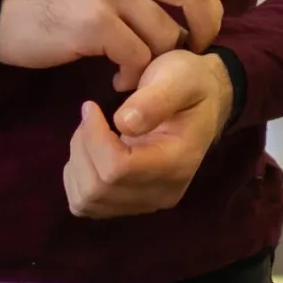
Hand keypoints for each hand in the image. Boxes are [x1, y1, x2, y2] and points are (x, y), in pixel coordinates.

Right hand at [0, 0, 221, 90]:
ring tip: (131, 73)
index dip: (206, 12)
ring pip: (165, 35)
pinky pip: (136, 57)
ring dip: (154, 64)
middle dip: (202, 32)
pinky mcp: (92, 22)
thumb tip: (190, 5)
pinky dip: (131, 76)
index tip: (198, 37)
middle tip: (189, 57)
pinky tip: (115, 79)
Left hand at [63, 49, 234, 217]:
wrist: (204, 99)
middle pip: (99, 188)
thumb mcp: (179, 78)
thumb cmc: (191, 83)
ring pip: (87, 201)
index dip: (93, 139)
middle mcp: (163, 192)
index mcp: (177, 163)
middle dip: (83, 148)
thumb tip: (125, 124)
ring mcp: (147, 203)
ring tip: (90, 132)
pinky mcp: (131, 204)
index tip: (90, 107)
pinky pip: (87, 205)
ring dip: (77, 164)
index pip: (117, 169)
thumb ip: (155, 99)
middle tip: (90, 116)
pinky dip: (77, 178)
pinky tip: (90, 151)